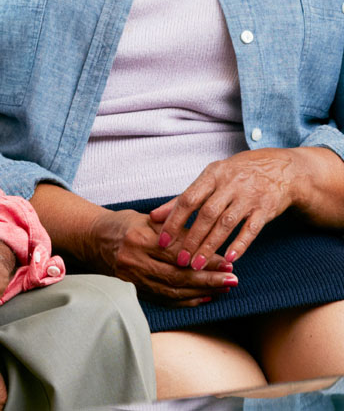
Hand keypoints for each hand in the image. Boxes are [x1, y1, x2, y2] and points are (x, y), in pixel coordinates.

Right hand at [89, 208, 233, 306]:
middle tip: (233, 279)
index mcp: (138, 239)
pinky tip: (204, 298)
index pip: (178, 252)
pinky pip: (164, 299)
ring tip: (224, 289)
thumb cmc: (122, 224)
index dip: (204, 258)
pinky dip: (186, 301)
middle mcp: (135, 261)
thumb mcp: (146, 219)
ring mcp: (132, 278)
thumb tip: (207, 239)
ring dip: (202, 292)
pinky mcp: (133, 289)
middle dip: (209, 279)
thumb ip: (174, 229)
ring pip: (173, 291)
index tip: (227, 261)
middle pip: (178, 275)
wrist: (92, 238)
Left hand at [151, 148, 310, 270]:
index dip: (174, 220)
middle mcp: (229, 185)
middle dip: (191, 239)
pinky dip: (240, 244)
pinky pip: (251, 229)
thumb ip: (183, 198)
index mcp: (211, 175)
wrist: (281, 169)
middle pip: (206, 214)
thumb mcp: (210, 179)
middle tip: (180, 260)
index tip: (162, 240)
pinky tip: (229, 259)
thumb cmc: (237, 175)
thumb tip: (154, 216)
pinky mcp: (266, 210)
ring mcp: (249, 197)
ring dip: (211, 246)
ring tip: (197, 265)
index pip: (188, 199)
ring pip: (226, 224)